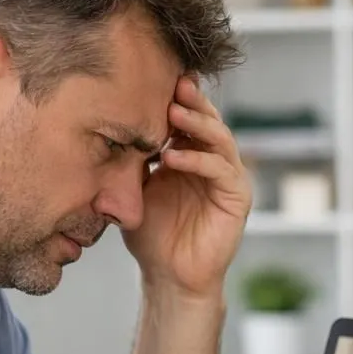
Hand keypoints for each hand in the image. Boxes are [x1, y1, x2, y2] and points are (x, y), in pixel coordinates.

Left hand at [121, 76, 251, 299]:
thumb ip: (135, 158)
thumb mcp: (135, 188)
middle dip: (191, 100)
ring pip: (219, 139)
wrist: (168, 276)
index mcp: (190, 154)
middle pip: (207, 120)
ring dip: (197, 124)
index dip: (175, 97)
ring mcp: (228, 178)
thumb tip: (115, 121)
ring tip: (172, 112)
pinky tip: (173, 157)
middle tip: (173, 82)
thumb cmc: (151, 234)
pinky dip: (199, 160)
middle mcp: (212, 161)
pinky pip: (222, 171)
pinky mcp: (238, 198)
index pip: (187, 117)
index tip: (153, 77)